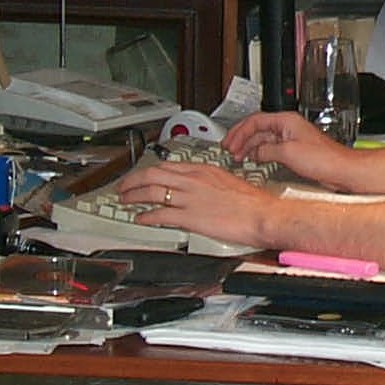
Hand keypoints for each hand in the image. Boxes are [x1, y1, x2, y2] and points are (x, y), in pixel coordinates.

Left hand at [116, 161, 275, 247]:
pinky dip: (145, 216)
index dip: (148, 169)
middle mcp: (194, 180)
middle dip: (132, 180)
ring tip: (124, 200)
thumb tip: (197, 188)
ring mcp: (190, 198)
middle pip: (153, 174)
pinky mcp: (189, 217)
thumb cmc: (252, 202)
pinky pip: (160, 214)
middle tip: (122, 186)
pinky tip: (140, 219)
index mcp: (204, 169)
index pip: (167, 165)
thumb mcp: (228, 181)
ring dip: (133, 196)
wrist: (262, 214)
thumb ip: (208, 182)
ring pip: (151, 191)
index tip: (141, 174)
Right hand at [222, 111, 355, 186]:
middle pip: (257, 128)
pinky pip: (270, 148)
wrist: (340, 170)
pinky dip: (258, 153)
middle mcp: (288, 127)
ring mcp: (290, 138)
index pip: (255, 120)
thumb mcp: (288, 153)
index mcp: (286, 121)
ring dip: (248, 146)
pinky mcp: (293, 150)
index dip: (239, 131)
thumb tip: (253, 152)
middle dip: (240, 137)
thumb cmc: (323, 159)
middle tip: (227, 147)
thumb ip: (266, 150)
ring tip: (237, 156)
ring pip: (262, 138)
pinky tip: (252, 159)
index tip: (229, 142)